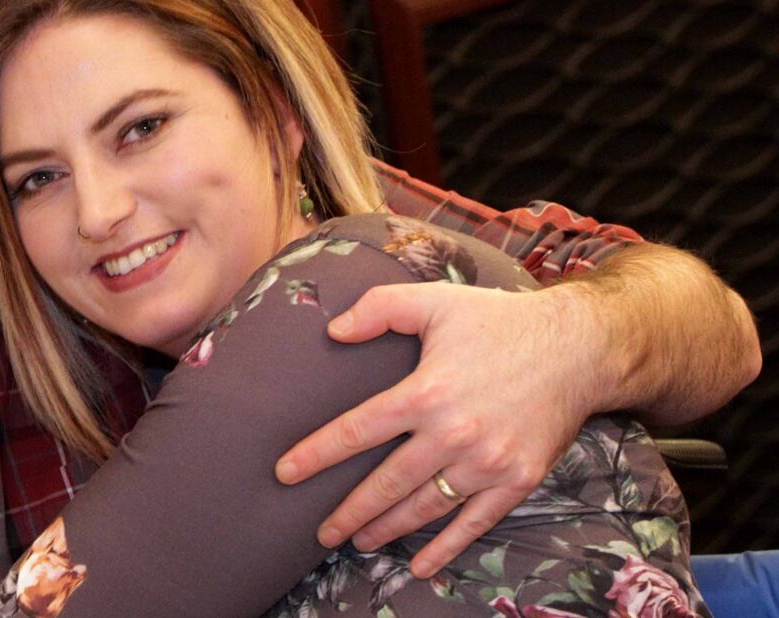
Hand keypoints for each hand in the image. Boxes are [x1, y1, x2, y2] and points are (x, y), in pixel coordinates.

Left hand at [274, 282, 599, 577]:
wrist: (580, 346)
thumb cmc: (499, 320)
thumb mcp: (435, 300)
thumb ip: (379, 309)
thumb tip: (332, 331)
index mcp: (427, 391)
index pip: (358, 430)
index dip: (317, 454)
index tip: (285, 473)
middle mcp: (455, 433)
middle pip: (387, 483)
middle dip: (348, 511)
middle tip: (321, 531)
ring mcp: (488, 462)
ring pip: (425, 507)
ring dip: (387, 529)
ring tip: (358, 541)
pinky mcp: (518, 480)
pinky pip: (473, 523)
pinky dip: (445, 548)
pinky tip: (420, 565)